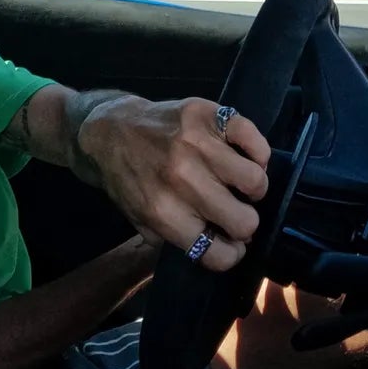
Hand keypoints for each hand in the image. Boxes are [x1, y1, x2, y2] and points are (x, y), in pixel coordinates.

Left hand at [70, 96, 269, 271]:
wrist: (109, 131)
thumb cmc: (127, 178)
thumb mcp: (140, 220)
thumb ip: (176, 240)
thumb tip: (224, 249)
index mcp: (163, 211)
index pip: (219, 254)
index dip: (230, 253)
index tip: (230, 243)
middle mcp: (182, 178)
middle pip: (245, 221)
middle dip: (243, 222)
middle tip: (233, 211)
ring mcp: (197, 143)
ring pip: (256, 180)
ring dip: (252, 188)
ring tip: (238, 184)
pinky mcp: (209, 114)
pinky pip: (255, 140)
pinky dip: (258, 153)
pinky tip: (243, 158)